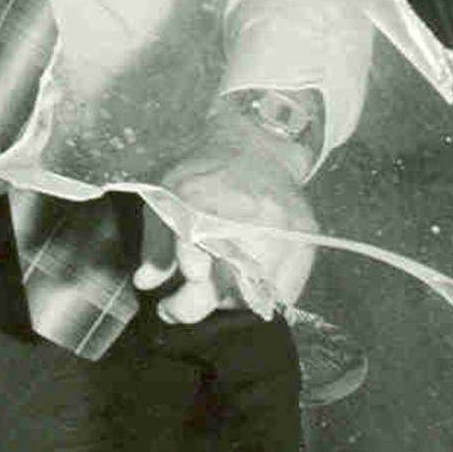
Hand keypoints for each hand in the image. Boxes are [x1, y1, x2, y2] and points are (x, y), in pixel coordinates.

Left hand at [136, 105, 318, 323]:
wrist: (255, 144)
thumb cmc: (203, 172)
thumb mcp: (166, 198)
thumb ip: (155, 246)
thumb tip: (146, 284)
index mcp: (204, 205)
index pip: (196, 270)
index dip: (182, 300)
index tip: (167, 307)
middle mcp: (248, 217)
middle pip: (228, 290)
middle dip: (202, 305)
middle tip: (184, 306)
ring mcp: (283, 228)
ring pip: (258, 296)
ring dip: (232, 302)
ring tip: (215, 287)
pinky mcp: (307, 236)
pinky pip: (288, 289)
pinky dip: (264, 296)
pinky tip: (244, 284)